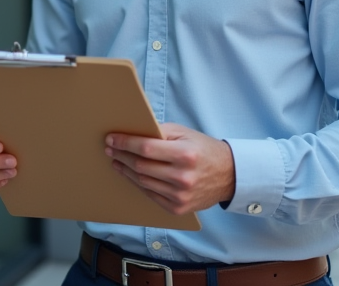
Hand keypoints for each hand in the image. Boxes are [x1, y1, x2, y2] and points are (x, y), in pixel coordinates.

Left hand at [105, 122, 234, 214]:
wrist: (228, 175)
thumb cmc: (203, 150)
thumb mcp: (185, 133)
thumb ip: (160, 132)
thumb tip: (133, 131)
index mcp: (185, 155)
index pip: (146, 148)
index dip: (126, 143)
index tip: (112, 139)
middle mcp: (183, 177)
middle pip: (141, 166)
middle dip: (122, 156)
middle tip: (110, 149)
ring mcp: (180, 195)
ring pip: (143, 182)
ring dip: (126, 170)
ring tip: (116, 161)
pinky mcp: (178, 208)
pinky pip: (150, 195)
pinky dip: (138, 183)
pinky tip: (130, 174)